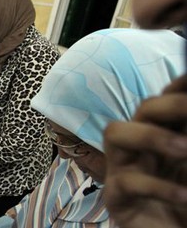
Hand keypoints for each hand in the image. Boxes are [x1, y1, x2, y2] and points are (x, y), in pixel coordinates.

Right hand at [103, 75, 186, 227]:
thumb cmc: (186, 209)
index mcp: (165, 136)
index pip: (165, 100)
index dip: (179, 86)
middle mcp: (141, 148)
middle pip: (142, 108)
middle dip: (171, 104)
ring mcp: (123, 170)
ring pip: (116, 133)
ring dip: (150, 136)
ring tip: (185, 150)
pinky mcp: (116, 199)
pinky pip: (126, 183)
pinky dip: (157, 187)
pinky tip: (185, 197)